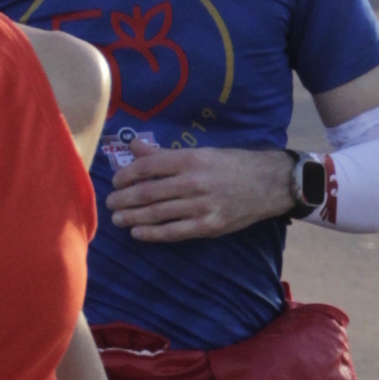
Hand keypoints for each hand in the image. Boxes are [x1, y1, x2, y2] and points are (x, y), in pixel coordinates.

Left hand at [107, 138, 297, 243]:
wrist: (268, 184)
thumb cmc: (232, 165)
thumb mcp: (201, 152)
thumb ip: (166, 153)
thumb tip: (134, 146)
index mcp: (191, 159)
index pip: (148, 166)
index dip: (127, 175)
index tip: (116, 180)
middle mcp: (193, 182)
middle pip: (148, 192)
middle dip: (124, 199)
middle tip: (110, 202)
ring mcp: (201, 206)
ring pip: (157, 214)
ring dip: (132, 217)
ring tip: (118, 218)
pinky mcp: (208, 226)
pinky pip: (173, 232)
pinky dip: (152, 233)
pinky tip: (138, 232)